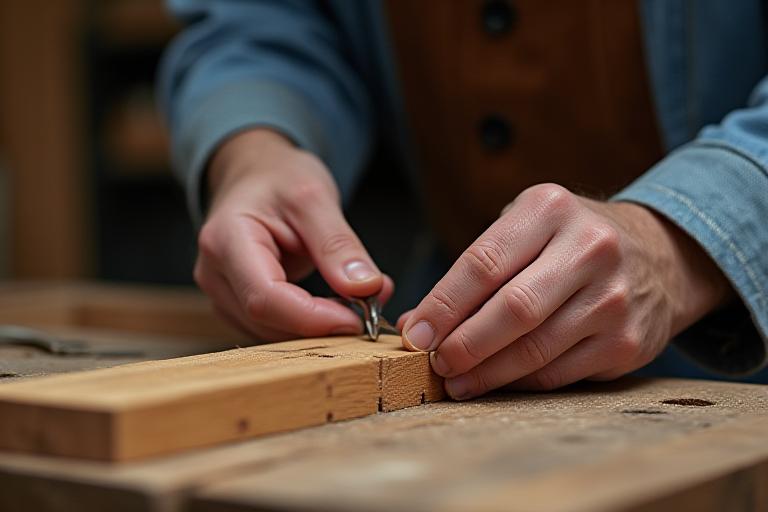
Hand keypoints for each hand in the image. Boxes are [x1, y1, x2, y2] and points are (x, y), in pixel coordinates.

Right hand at [195, 129, 391, 340]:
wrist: (256, 174)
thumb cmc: (278, 178)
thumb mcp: (315, 197)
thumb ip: (338, 244)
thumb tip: (366, 289)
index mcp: (226, 241)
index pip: (265, 297)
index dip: (312, 318)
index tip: (357, 320)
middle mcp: (215, 274)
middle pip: (267, 321)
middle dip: (322, 324)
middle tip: (371, 309)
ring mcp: (222, 294)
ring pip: (272, 333)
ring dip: (319, 328)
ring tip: (358, 301)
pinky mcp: (238, 306)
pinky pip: (275, 328)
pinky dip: (310, 324)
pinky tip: (337, 305)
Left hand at [399, 183, 731, 397]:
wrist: (658, 255)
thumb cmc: (568, 241)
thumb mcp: (525, 228)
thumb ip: (473, 270)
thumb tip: (417, 322)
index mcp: (551, 210)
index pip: (484, 263)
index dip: (443, 304)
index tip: (415, 333)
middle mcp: (590, 249)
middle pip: (513, 309)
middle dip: (463, 344)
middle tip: (434, 362)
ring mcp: (614, 298)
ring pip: (535, 350)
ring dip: (487, 373)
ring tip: (456, 380)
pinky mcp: (627, 342)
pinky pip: (559, 373)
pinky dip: (520, 383)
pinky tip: (496, 383)